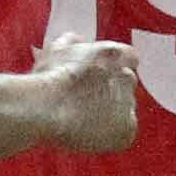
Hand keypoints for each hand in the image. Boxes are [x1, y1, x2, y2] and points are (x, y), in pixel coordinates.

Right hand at [31, 33, 142, 152]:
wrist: (46, 108)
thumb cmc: (48, 78)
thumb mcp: (57, 50)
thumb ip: (72, 42)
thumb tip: (76, 40)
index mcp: (116, 55)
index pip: (128, 57)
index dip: (113, 67)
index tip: (98, 76)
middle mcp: (127, 77)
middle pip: (126, 83)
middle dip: (111, 89)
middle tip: (87, 99)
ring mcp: (128, 103)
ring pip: (123, 108)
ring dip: (110, 112)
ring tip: (83, 119)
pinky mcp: (127, 128)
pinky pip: (123, 132)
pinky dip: (111, 135)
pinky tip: (90, 133)